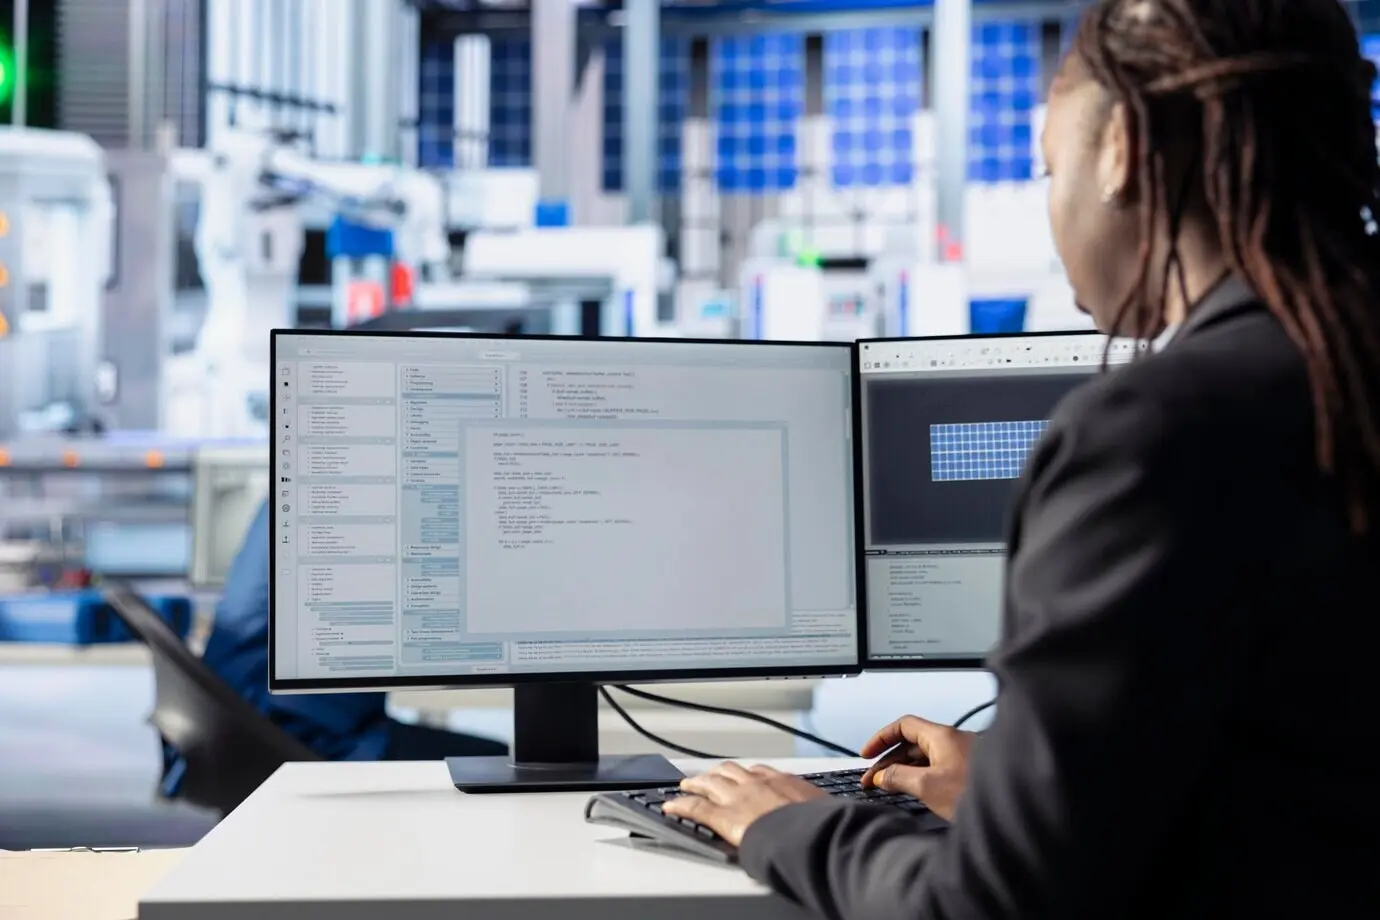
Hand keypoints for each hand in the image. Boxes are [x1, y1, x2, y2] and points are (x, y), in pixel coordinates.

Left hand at [661, 762, 827, 845]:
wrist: (810, 834)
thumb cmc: (822, 825)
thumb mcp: (826, 811)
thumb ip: (819, 810)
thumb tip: (832, 816)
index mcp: (783, 781)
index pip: (761, 772)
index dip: (748, 774)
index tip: (744, 775)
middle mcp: (757, 783)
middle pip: (730, 772)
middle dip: (717, 773)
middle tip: (708, 776)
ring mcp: (738, 797)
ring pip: (710, 783)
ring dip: (697, 782)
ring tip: (687, 785)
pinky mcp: (723, 816)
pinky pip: (696, 807)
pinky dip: (681, 805)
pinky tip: (670, 806)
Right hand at [859, 714, 976, 820]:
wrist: (1014, 810)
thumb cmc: (977, 794)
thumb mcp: (927, 786)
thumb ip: (899, 778)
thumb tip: (881, 776)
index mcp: (942, 736)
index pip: (903, 726)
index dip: (881, 738)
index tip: (867, 754)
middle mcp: (953, 741)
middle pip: (912, 743)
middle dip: (889, 760)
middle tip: (873, 780)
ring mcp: (963, 757)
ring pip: (925, 757)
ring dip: (905, 770)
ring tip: (889, 788)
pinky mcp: (970, 773)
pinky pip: (938, 768)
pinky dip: (921, 777)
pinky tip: (915, 792)